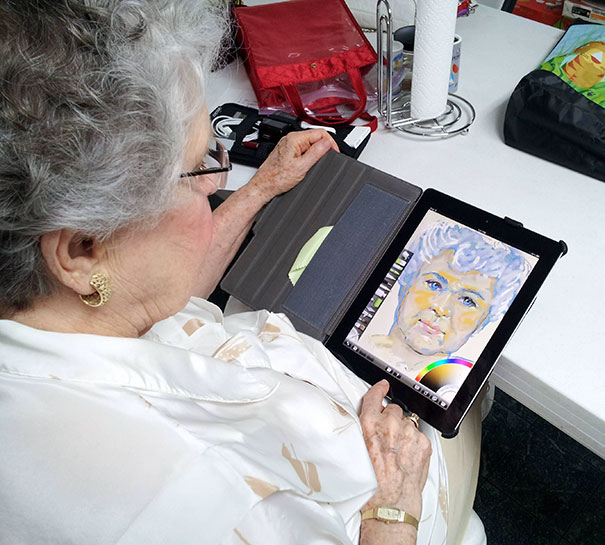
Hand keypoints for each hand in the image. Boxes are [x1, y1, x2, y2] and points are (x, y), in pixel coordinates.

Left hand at [247, 129, 337, 201]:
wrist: (264, 186)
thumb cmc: (277, 178)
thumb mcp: (302, 166)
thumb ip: (316, 152)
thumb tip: (328, 142)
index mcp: (295, 139)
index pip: (320, 132)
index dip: (330, 143)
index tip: (334, 152)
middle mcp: (290, 139)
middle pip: (315, 137)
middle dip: (322, 149)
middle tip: (323, 161)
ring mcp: (288, 145)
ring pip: (309, 144)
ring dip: (314, 153)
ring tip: (311, 165)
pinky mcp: (286, 152)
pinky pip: (302, 150)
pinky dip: (307, 157)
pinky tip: (304, 166)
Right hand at [360, 380, 431, 519]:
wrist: (390, 506)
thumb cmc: (370, 486)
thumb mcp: (356, 452)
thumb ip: (364, 432)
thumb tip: (370, 423)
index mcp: (369, 425)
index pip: (375, 396)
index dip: (379, 389)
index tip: (383, 386)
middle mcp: (390, 426)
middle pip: (393, 410)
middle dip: (391, 420)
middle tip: (387, 439)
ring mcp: (409, 433)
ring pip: (408, 422)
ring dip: (404, 432)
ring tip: (398, 452)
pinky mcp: (423, 443)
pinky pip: (419, 435)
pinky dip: (415, 443)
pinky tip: (407, 457)